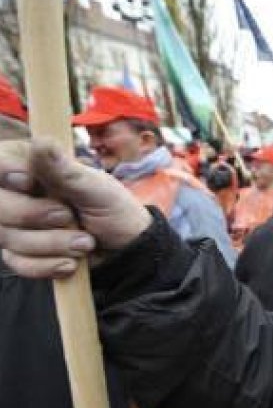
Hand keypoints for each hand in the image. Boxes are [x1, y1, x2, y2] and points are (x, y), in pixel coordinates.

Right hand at [0, 140, 151, 277]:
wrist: (125, 249)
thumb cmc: (113, 209)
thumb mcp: (96, 188)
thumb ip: (65, 171)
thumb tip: (41, 142)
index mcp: (30, 164)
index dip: (4, 173)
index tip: (29, 183)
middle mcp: (15, 192)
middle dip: (33, 215)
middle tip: (68, 216)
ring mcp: (13, 224)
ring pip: (5, 236)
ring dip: (51, 244)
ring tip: (85, 242)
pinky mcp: (18, 252)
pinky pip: (17, 262)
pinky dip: (48, 264)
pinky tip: (71, 262)